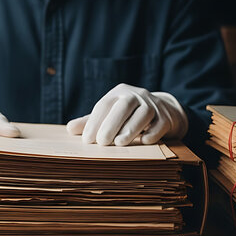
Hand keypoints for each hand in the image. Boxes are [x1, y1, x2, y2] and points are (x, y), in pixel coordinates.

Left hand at [66, 83, 187, 145]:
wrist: (164, 111)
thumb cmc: (129, 115)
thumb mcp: (110, 115)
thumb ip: (91, 122)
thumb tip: (69, 129)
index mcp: (119, 93)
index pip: (104, 105)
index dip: (95, 122)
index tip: (87, 140)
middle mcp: (136, 95)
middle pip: (124, 106)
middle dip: (112, 124)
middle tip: (102, 142)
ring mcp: (153, 105)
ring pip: (143, 113)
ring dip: (131, 128)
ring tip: (120, 143)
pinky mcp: (166, 117)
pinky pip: (160, 124)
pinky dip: (152, 133)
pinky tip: (144, 142)